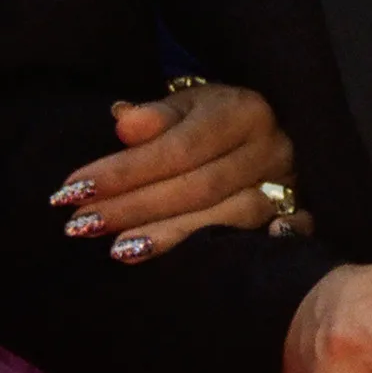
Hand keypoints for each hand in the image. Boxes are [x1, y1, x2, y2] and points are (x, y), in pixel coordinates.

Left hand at [50, 84, 305, 261]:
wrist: (264, 136)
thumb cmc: (214, 122)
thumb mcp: (186, 106)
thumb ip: (155, 116)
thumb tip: (124, 122)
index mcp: (247, 111)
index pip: (180, 147)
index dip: (125, 171)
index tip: (72, 189)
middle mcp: (275, 148)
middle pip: (200, 186)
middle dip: (134, 207)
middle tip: (80, 224)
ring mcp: (291, 186)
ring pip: (229, 217)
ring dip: (169, 235)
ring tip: (117, 249)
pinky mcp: (299, 217)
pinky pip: (267, 242)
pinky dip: (233, 252)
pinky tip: (192, 267)